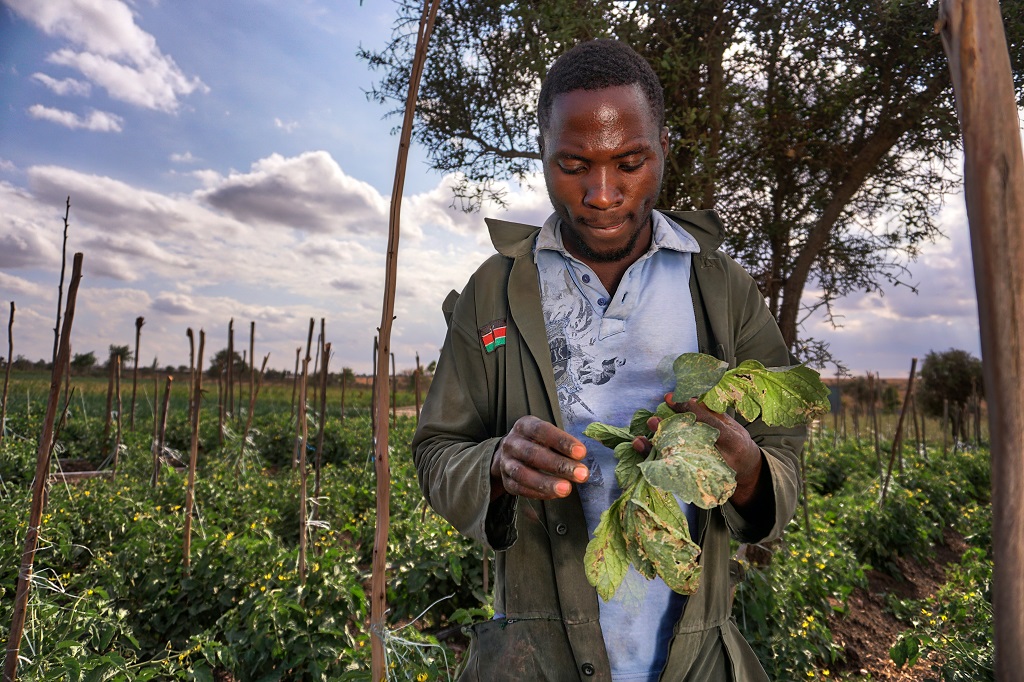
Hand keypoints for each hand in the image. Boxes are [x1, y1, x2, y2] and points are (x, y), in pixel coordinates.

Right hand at [490, 416, 588, 500]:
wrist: (509, 453)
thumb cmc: (535, 442)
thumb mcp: (546, 434)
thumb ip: (561, 443)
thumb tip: (580, 456)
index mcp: (524, 426)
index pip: (542, 431)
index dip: (562, 441)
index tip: (581, 452)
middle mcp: (512, 443)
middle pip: (533, 454)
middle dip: (559, 465)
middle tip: (581, 474)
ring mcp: (506, 463)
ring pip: (523, 474)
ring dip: (547, 483)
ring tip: (567, 489)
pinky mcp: (506, 481)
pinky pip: (520, 489)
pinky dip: (538, 493)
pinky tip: (554, 494)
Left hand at [633, 395, 764, 506]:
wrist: (746, 472)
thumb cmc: (736, 442)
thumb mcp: (731, 425)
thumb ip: (711, 413)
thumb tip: (687, 397)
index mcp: (733, 442)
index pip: (707, 422)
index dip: (687, 408)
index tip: (669, 398)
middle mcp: (720, 460)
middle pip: (690, 445)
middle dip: (668, 432)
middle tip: (652, 420)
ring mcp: (708, 474)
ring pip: (678, 463)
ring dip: (655, 451)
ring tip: (639, 440)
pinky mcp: (698, 483)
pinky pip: (674, 474)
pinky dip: (657, 465)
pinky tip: (643, 457)